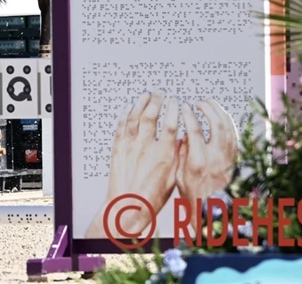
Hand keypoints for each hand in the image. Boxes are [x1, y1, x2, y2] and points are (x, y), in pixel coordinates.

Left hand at [101, 92, 180, 238]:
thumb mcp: (173, 177)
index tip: (176, 101)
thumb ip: (178, 157)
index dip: (174, 109)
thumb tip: (184, 140)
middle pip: (151, 115)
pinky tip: (129, 107)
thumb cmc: (153, 197)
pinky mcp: (118, 148)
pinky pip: (121, 125)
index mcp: (164, 154)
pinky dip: (125, 114)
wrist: (128, 207)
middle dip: (157, 101)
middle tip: (160, 94)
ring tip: (146, 95)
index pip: (171, 124)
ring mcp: (130, 146)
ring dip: (141, 103)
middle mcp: (146, 146)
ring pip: (135, 116)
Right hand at [175, 99, 238, 227]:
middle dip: (207, 109)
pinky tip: (222, 117)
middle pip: (215, 125)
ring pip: (228, 128)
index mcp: (198, 162)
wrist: (214, 212)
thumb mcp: (179, 176)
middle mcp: (215, 158)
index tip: (184, 107)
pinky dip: (228, 123)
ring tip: (210, 104)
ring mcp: (228, 158)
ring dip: (219, 112)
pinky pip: (234, 136)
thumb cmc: (194, 196)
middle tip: (199, 103)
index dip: (189, 115)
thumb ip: (180, 154)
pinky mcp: (234, 160)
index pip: (194, 130)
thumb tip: (183, 136)